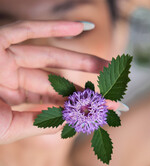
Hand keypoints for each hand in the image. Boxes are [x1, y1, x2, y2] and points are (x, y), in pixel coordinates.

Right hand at [0, 20, 109, 143]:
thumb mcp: (12, 128)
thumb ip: (41, 123)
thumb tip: (74, 122)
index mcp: (14, 96)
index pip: (52, 99)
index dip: (78, 103)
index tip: (103, 108)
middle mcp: (13, 76)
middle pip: (55, 79)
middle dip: (84, 85)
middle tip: (113, 90)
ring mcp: (7, 58)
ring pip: (49, 55)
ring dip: (80, 59)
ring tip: (108, 65)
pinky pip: (26, 29)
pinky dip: (53, 26)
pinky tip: (84, 27)